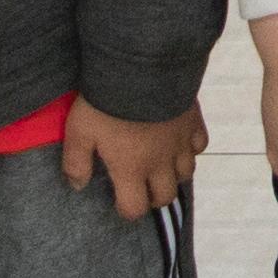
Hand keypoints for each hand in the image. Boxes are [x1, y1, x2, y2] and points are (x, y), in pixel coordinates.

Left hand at [58, 97, 203, 218]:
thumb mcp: (79, 132)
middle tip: (141, 187)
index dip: (126, 210)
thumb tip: (78, 186)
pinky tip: (179, 140)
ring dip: (174, 175)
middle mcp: (160, 163)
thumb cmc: (106, 102)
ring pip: (186, 173)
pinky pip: (200, 144)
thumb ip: (76, 163)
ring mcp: (181, 143)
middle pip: (165, 196)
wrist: (142, 68)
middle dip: (153, 197)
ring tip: (161, 165)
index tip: (120, 202)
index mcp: (131, 169)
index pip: (135, 208)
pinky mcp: (194, 122)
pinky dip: (191, 148)